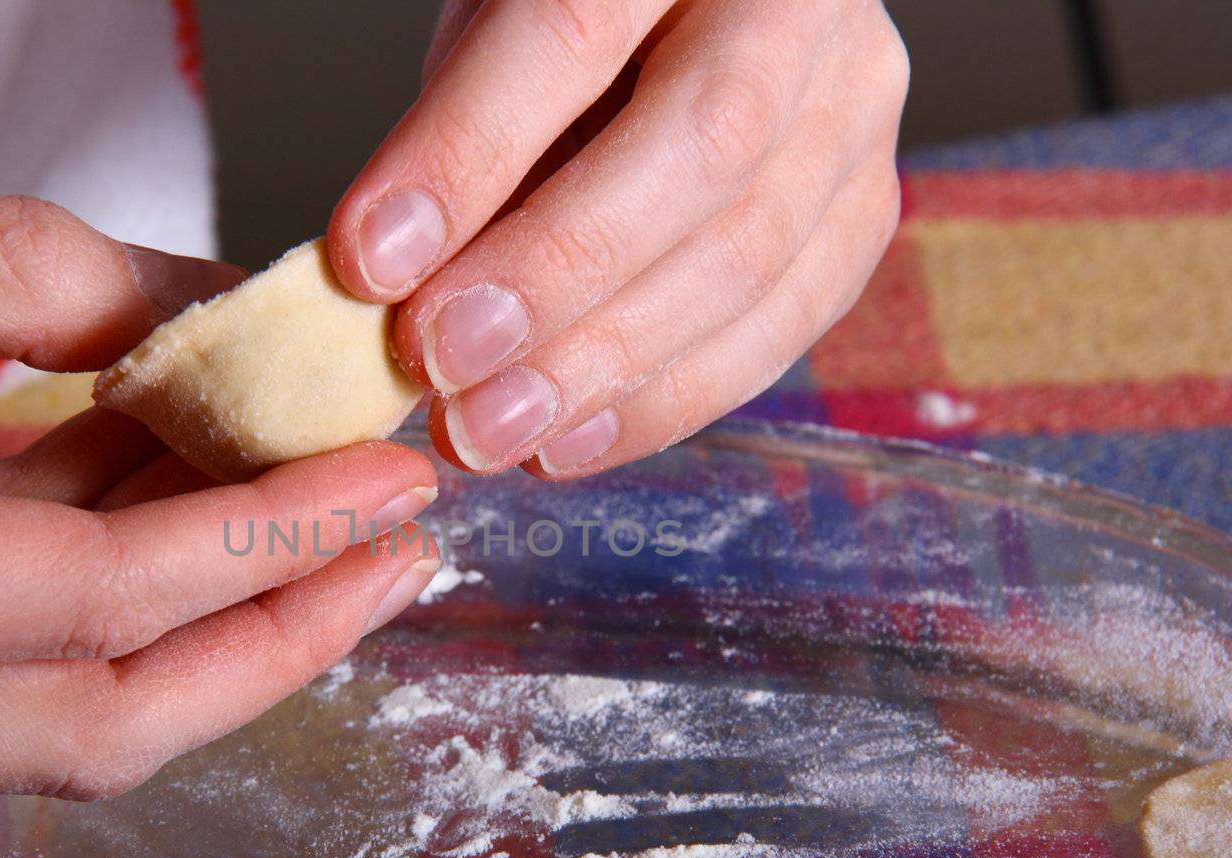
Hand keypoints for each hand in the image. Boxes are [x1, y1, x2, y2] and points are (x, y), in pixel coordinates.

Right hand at [0, 132, 439, 797]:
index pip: (102, 600)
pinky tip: (194, 511)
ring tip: (331, 534)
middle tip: (399, 557)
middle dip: (274, 638)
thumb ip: (28, 278)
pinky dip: (107, 593)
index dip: (268, 537)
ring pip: (52, 712)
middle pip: (97, 722)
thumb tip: (207, 320)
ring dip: (206, 622)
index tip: (387, 479)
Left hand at [329, 0, 906, 476]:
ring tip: (489, 429)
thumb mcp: (501, 27)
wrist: (699, 21)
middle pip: (700, 148)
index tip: (369, 260)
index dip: (469, 152)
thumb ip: (463, 131)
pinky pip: (780, 328)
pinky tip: (569, 440)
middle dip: (554, 275)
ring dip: (604, 366)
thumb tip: (392, 284)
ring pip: (752, 255)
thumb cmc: (573, 25)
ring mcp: (855, 111)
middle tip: (440, 362)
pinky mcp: (862, 213)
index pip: (574, 28)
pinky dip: (665, 400)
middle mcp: (801, 8)